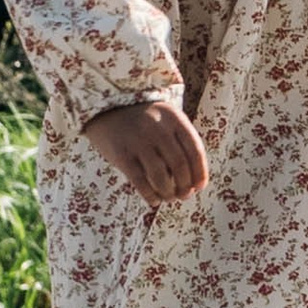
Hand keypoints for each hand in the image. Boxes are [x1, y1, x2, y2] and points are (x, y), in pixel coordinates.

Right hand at [82, 98, 210, 201]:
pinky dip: (150, 195)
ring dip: (168, 193)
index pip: (195, 149)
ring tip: (169, 198)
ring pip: (160, 176)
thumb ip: (180, 143)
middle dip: (185, 186)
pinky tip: (154, 200)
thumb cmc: (145, 120)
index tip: (199, 187)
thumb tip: (194, 181)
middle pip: (179, 164)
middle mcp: (157, 128)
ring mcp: (138, 141)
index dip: (200, 172)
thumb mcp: (166, 121)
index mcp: (174, 118)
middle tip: (184, 196)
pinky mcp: (121, 154)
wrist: (107, 107)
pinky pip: (140, 181)